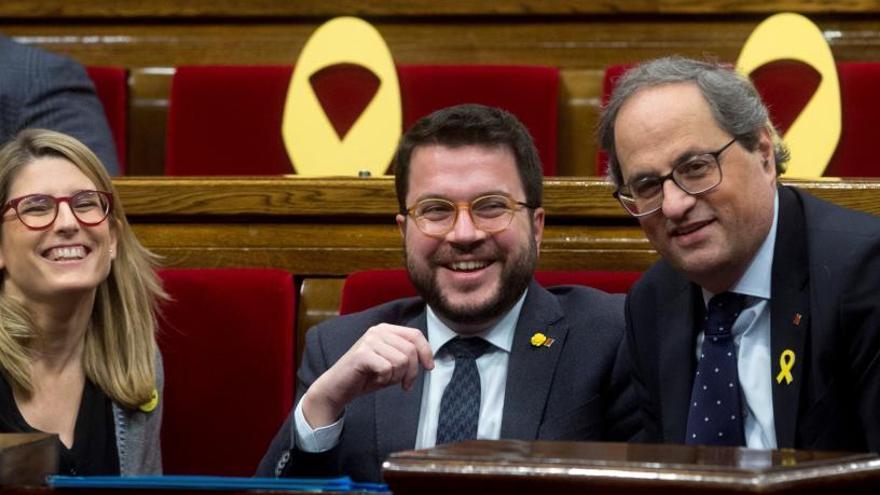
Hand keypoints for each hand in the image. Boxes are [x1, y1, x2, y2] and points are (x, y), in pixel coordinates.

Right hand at [302, 324, 433, 427]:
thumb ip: (407, 356)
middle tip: (404, 384)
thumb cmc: (366, 376)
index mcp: (386, 330)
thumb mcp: (391, 363)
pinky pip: (387, 369)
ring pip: (401, 361)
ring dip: (396, 377)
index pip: (416, 335)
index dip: (427, 352)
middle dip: (411, 372)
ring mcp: (369, 341)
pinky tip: (374, 379)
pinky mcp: (362, 354)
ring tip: (383, 379)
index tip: (429, 368)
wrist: (338, 387)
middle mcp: (378, 331)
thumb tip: (428, 361)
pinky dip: (384, 380)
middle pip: (411, 351)